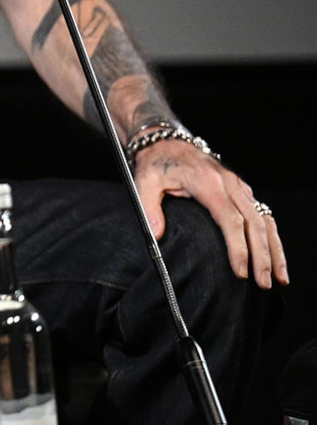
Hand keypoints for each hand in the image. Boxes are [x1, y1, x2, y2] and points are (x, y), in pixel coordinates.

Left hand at [135, 139, 287, 287]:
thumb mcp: (144, 180)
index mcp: (209, 183)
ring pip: (265, 220)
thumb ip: (149, 207)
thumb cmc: (157, 163)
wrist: (168, 141)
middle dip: (262, 256)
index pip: (230, 219)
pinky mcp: (242, 191)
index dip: (238, 247)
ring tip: (280, 278)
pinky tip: (276, 257)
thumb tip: (156, 234)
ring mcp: (239, 187)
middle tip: (263, 283)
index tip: (241, 271)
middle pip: (254, 223)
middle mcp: (230, 184)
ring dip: (274, 250)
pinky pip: (264, 215)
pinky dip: (272, 237)